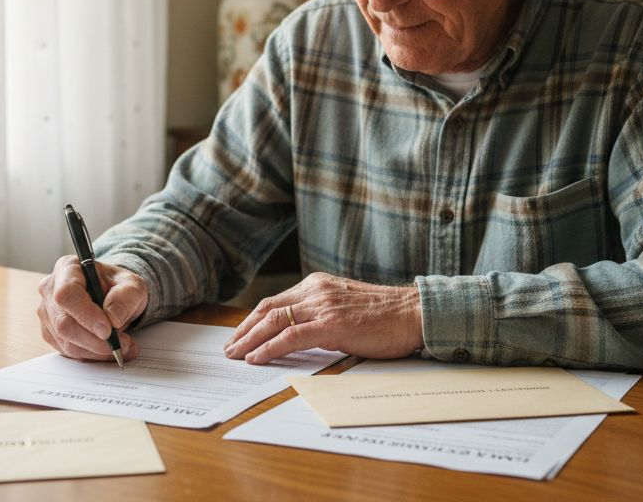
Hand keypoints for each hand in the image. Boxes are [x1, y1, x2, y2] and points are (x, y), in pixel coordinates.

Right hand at [37, 256, 147, 362]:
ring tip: (123, 347)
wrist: (113, 297)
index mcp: (67, 268)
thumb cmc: (118, 288)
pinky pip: (68, 351)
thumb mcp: (133, 285)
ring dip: (96, 350)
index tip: (107, 330)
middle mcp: (50, 290)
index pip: (67, 293)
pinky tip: (108, 350)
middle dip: (95, 340)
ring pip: (66, 341)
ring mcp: (47, 313)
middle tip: (122, 343)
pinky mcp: (51, 333)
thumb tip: (113, 317)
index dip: (85, 314)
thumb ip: (127, 296)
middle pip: (63, 323)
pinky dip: (91, 355)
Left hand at [223, 272, 422, 364]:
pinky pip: (290, 336)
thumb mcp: (347, 307)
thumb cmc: (387, 316)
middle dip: (244, 329)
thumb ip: (323, 314)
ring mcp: (322, 306)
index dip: (254, 319)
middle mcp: (316, 290)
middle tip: (229, 347)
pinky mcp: (331, 324)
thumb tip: (302, 334)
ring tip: (235, 354)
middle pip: (268, 309)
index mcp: (319, 285)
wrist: (414, 313)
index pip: (277, 301)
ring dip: (249, 339)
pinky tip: (256, 358)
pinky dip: (269, 347)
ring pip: (274, 321)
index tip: (241, 333)